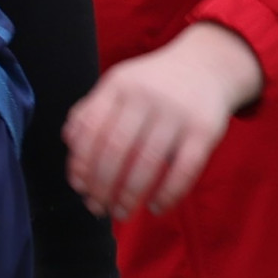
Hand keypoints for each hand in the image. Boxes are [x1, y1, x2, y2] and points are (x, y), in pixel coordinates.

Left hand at [66, 20, 263, 219]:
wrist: (207, 64)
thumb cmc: (154, 84)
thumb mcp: (120, 84)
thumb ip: (91, 110)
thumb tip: (69, 142)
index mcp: (119, 85)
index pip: (90, 129)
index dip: (81, 163)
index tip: (79, 187)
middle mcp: (146, 96)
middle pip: (115, 150)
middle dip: (101, 187)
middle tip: (97, 208)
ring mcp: (177, 113)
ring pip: (147, 163)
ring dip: (129, 196)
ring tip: (121, 213)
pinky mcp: (205, 129)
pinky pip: (184, 170)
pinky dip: (168, 194)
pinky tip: (156, 207)